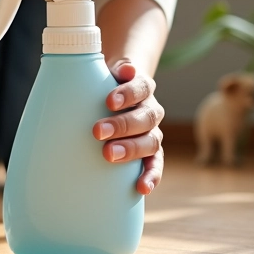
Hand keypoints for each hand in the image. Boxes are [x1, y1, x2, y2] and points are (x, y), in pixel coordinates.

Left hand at [92, 60, 163, 195]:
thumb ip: (108, 71)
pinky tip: (141, 187)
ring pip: (151, 142)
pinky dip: (151, 175)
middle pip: (145, 117)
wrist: (115, 98)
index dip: (128, 93)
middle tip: (97, 131)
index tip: (108, 101)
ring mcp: (152, 133)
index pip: (141, 87)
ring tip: (108, 155)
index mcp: (143, 88)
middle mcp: (151, 110)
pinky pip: (155, 165)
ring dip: (131, 149)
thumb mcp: (104, 74)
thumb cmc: (104, 86)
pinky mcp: (150, 153)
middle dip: (122, 125)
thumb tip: (120, 67)